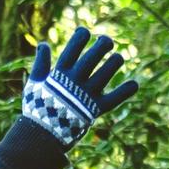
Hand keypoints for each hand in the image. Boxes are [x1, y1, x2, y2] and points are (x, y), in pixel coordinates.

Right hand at [16, 28, 138, 145]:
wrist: (42, 136)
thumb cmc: (38, 108)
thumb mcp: (34, 83)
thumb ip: (40, 64)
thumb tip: (43, 45)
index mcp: (60, 73)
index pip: (74, 47)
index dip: (82, 36)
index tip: (85, 32)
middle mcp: (75, 80)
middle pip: (94, 56)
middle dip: (103, 44)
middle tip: (107, 42)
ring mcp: (86, 94)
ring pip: (107, 71)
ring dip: (115, 62)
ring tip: (117, 59)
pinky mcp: (95, 108)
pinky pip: (114, 98)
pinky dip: (125, 91)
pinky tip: (134, 84)